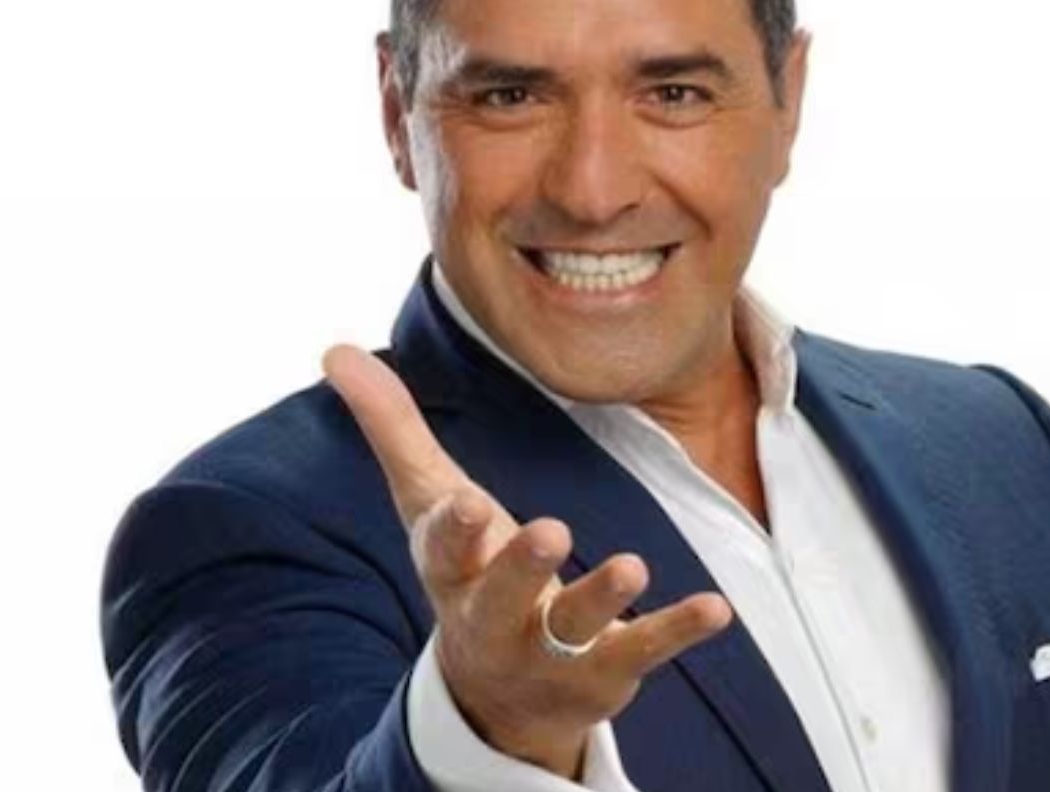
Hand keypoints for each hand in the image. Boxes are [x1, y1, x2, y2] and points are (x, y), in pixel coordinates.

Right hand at [322, 344, 734, 778]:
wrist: (499, 699)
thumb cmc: (467, 574)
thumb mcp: (428, 503)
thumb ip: (392, 427)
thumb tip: (334, 349)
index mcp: (454, 572)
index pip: (445, 552)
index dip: (453, 532)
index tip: (462, 505)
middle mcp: (497, 618)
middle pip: (505, 596)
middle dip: (522, 568)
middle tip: (551, 532)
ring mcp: (554, 650)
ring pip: (576, 627)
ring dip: (602, 597)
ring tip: (633, 566)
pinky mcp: (609, 670)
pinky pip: (646, 650)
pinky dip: (678, 629)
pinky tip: (715, 607)